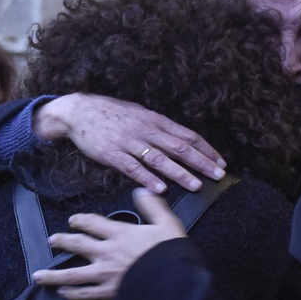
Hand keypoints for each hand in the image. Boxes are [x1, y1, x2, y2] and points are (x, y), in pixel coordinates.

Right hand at [33, 93, 225, 193]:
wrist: (79, 111)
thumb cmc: (110, 113)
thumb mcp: (138, 113)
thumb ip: (158, 127)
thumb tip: (178, 138)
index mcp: (155, 120)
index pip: (188, 135)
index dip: (206, 150)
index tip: (220, 162)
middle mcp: (146, 130)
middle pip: (179, 147)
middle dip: (201, 162)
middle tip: (218, 175)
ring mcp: (130, 142)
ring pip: (160, 159)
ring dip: (179, 173)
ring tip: (195, 185)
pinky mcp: (113, 154)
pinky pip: (133, 168)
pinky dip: (147, 178)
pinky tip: (160, 188)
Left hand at [33, 190, 187, 299]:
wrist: (174, 283)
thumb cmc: (171, 253)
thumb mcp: (167, 223)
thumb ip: (153, 206)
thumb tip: (141, 191)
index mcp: (120, 234)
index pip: (93, 223)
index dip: (81, 221)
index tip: (73, 220)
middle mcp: (107, 252)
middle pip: (78, 244)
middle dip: (63, 241)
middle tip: (52, 240)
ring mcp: (105, 274)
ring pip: (73, 274)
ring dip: (54, 274)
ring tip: (38, 276)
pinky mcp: (109, 292)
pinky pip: (85, 294)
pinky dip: (72, 294)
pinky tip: (62, 293)